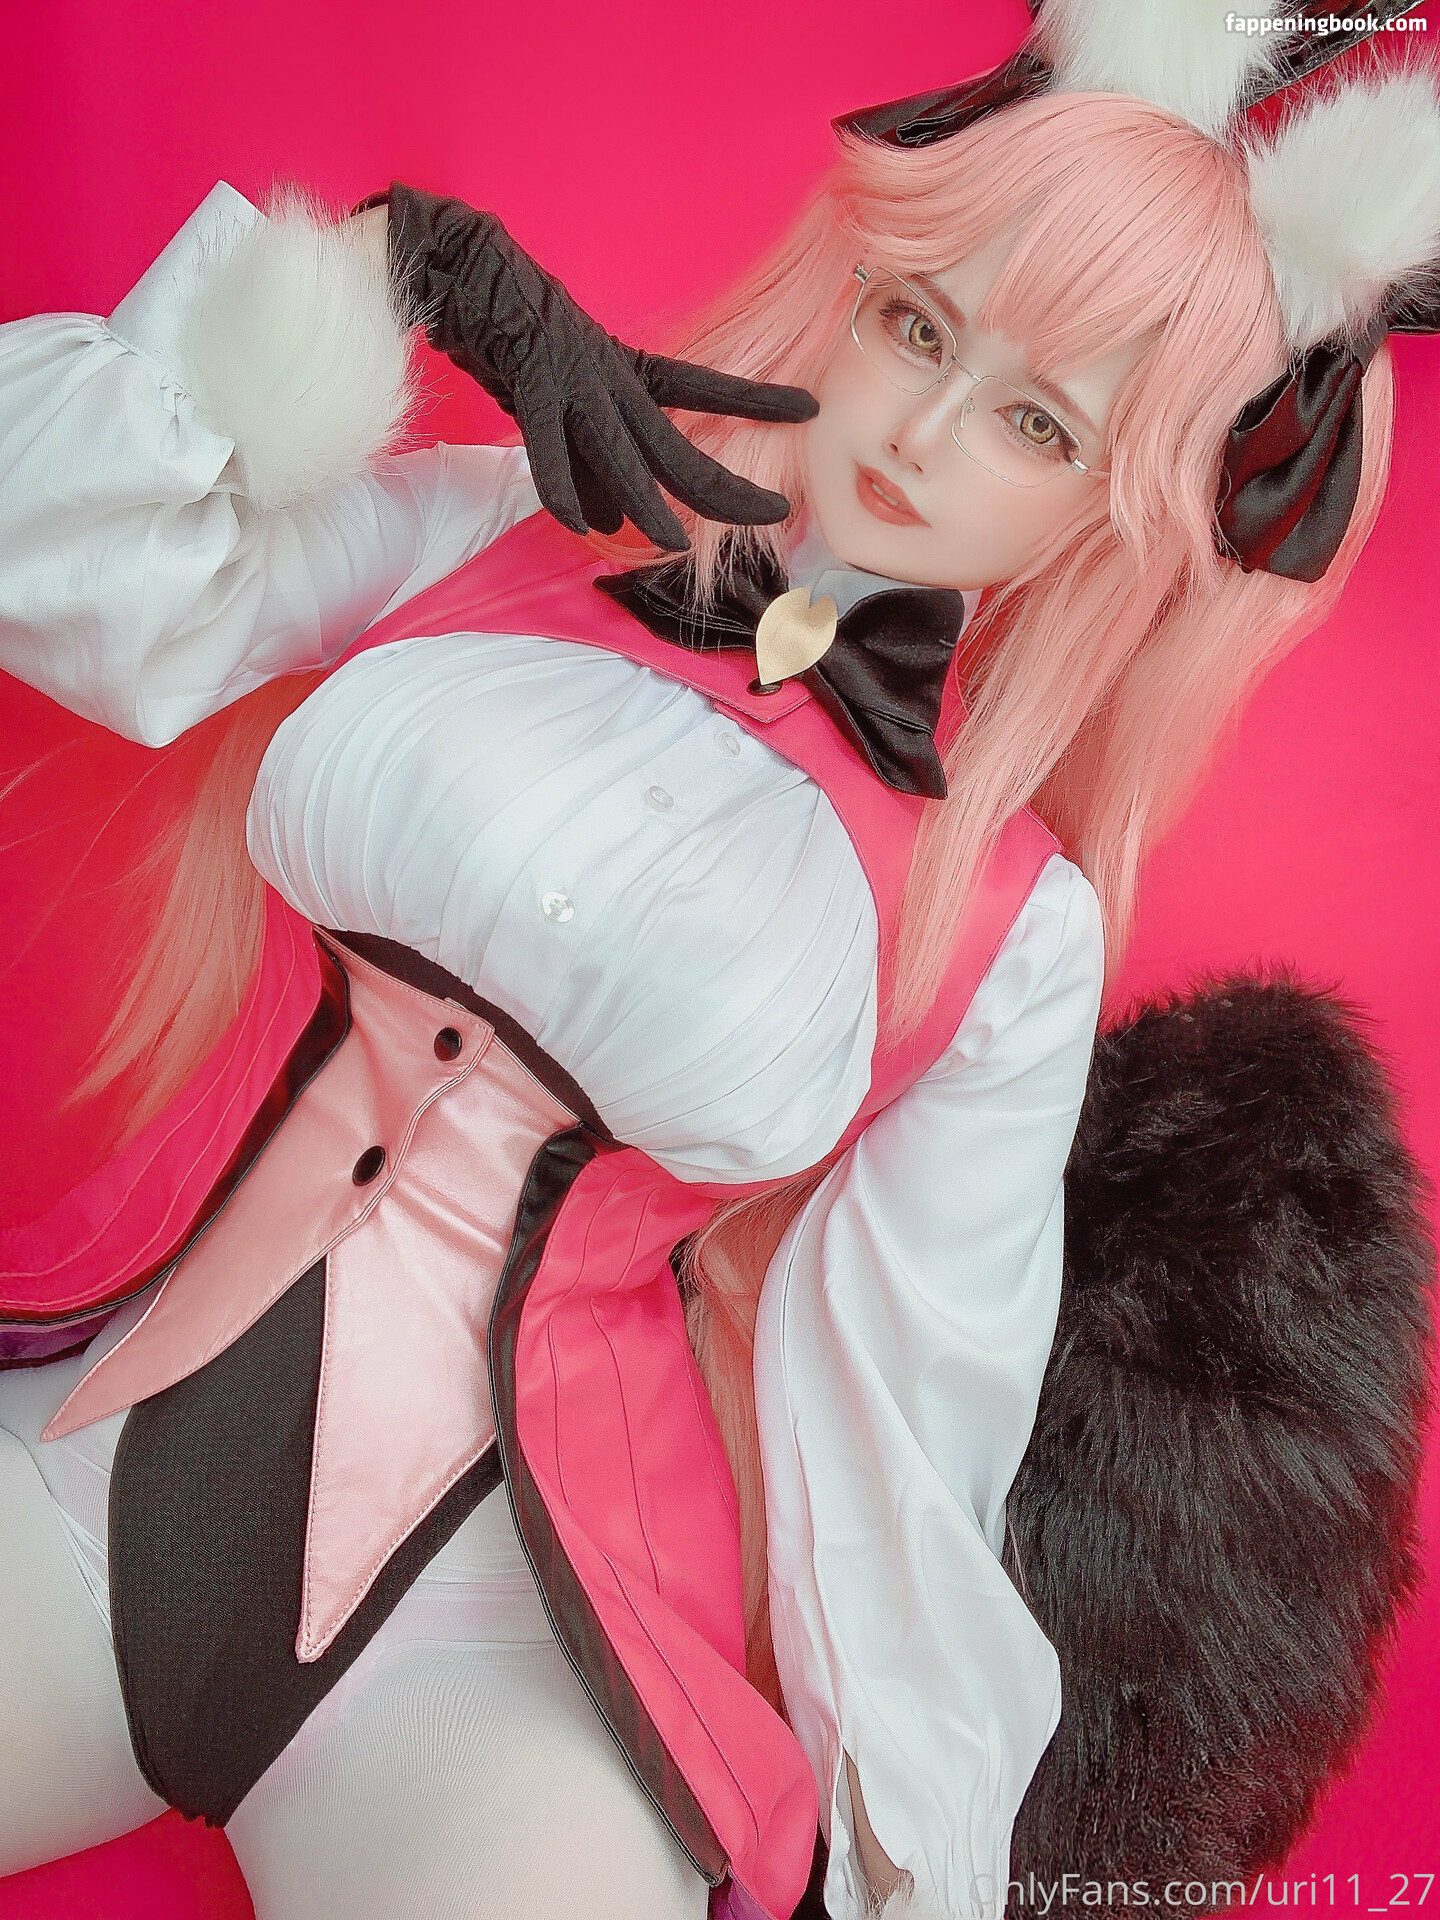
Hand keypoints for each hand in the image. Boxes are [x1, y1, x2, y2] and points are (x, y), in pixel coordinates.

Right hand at [356, 184, 818, 550]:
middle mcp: (613, 378)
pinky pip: (549, 445)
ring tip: (675, 545)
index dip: (759, 402)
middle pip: (678, 445)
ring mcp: (574, 382)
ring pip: (623, 453)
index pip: (707, 390)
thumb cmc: (510, 334)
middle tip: (776, 513)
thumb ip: (586, 468)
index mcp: (626, 373)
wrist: (460, 265)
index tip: (810, 407)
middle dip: (728, 484)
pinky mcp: (531, 383)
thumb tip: (608, 524)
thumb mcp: (561, 408)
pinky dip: (562, 486)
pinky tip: (580, 526)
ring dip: (648, 504)